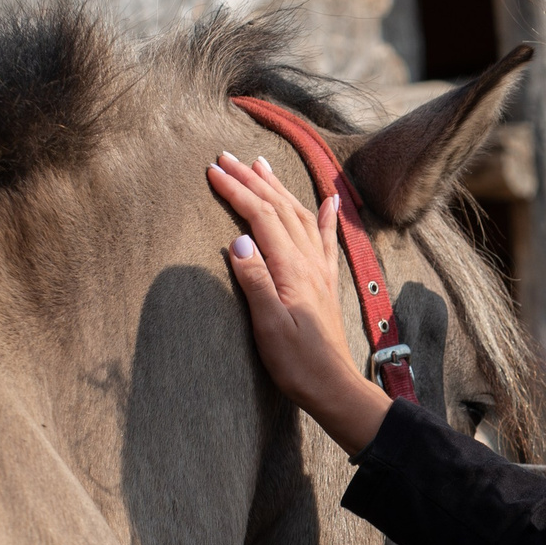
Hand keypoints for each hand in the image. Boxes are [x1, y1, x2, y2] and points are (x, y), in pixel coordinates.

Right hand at [210, 151, 392, 455]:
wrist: (333, 388)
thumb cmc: (298, 364)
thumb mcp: (268, 326)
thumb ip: (255, 280)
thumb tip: (238, 239)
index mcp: (291, 270)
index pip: (260, 217)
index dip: (236, 190)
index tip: (211, 170)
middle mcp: (309, 263)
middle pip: (279, 209)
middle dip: (252, 179)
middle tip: (226, 156)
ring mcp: (320, 272)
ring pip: (301, 216)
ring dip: (280, 188)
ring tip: (262, 165)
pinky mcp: (326, 284)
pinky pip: (327, 239)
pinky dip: (326, 215)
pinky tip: (330, 200)